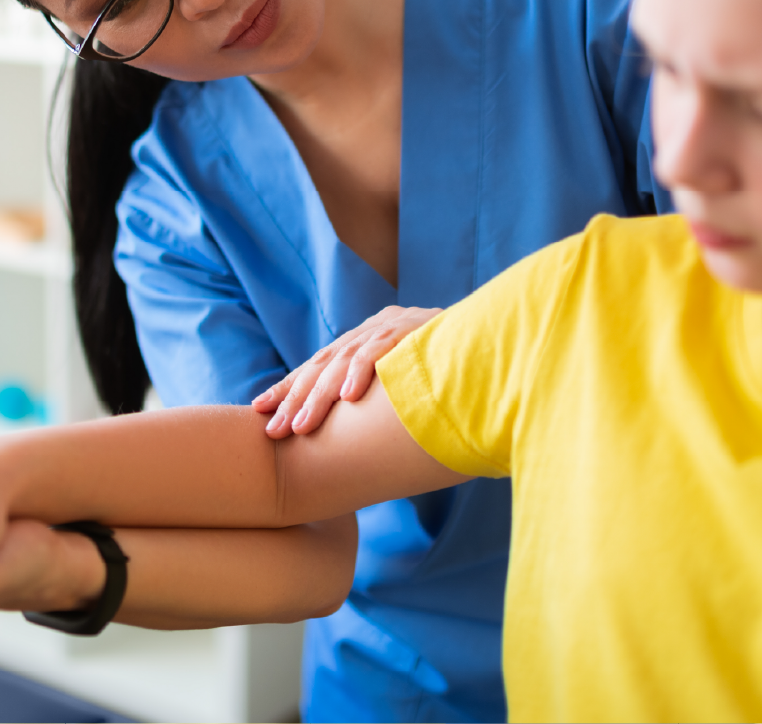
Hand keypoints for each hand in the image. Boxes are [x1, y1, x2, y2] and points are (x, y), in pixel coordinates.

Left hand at [252, 306, 440, 437]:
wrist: (501, 337)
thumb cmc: (454, 377)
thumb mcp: (408, 386)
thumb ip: (381, 400)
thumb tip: (352, 435)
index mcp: (369, 339)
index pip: (320, 363)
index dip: (289, 386)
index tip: (260, 412)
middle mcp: (376, 328)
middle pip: (325, 363)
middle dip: (296, 398)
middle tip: (274, 431)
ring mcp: (395, 324)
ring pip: (346, 358)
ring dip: (321, 395)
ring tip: (302, 426)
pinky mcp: (417, 325)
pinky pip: (384, 347)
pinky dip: (364, 370)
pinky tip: (348, 395)